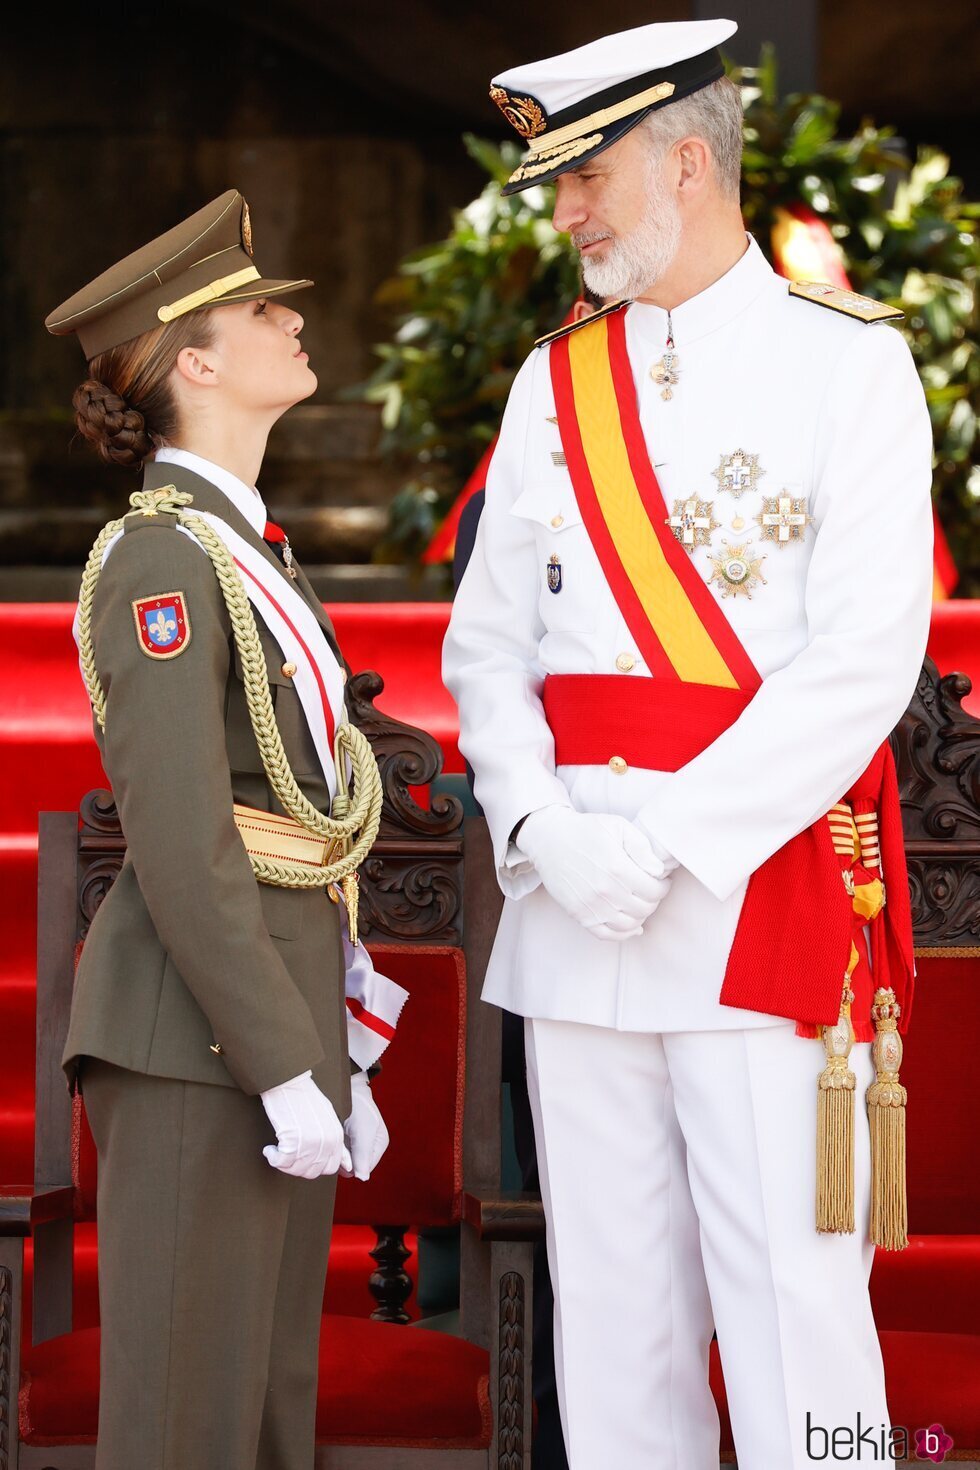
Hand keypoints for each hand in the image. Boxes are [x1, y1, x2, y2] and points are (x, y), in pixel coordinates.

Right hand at [260, 1070, 352, 1178]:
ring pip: (295, 1170)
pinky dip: (272, 1157)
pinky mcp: (292, 1140)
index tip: (300, 1158)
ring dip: (283, 1163)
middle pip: (311, 1172)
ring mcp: (310, 1142)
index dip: (312, 1166)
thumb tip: (348, 1166)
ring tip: (277, 1149)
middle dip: (296, 1167)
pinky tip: (270, 1149)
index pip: (330, 1168)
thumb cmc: (303, 1098)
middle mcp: (326, 1142)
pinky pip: (280, 1162)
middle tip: (286, 1154)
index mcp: (336, 1136)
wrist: (288, 1080)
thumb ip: (336, 1143)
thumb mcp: (327, 1119)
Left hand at [340, 1071, 389, 1181]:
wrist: (346, 1084)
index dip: (351, 1167)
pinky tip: (330, 1137)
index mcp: (379, 1145)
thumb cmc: (358, 1106)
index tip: (340, 1157)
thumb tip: (362, 1178)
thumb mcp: (363, 1131)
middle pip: (354, 1164)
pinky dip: (333, 1146)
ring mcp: (358, 1140)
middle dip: (343, 1160)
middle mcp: (369, 1145)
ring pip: (345, 1158)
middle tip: (335, 1147)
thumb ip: (363, 1155)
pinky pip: (339, 1149)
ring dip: (337, 1153)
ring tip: (333, 1139)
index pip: (364, 1169)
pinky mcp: (346, 1135)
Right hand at [515, 806, 672, 940]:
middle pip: (645, 908)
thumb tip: (658, 871)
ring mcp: (592, 906)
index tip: (661, 881)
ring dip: (641, 916)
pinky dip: (624, 934)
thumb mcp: (617, 826)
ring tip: (640, 903)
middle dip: (654, 900)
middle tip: (651, 890)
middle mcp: (606, 891)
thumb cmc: (585, 830)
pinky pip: (607, 934)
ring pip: (630, 924)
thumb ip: (642, 847)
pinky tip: (632, 925)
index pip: (655, 890)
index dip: (663, 886)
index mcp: (618, 868)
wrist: (549, 840)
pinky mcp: (579, 914)